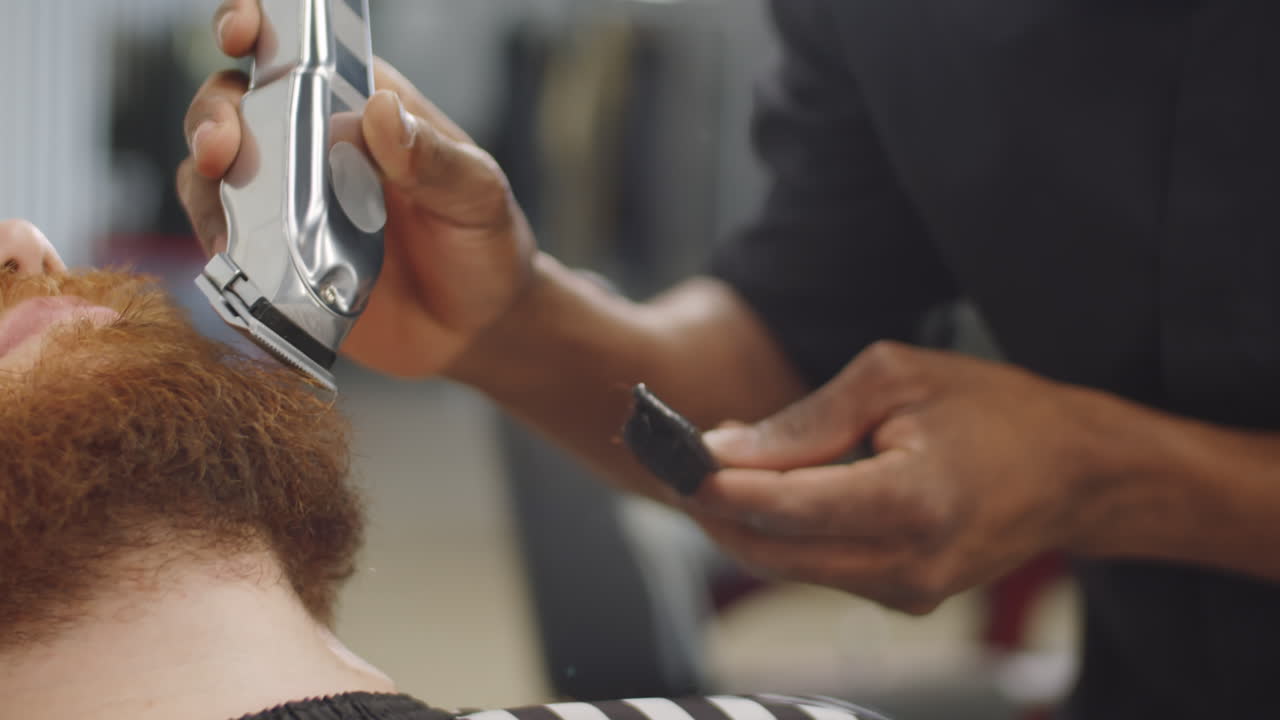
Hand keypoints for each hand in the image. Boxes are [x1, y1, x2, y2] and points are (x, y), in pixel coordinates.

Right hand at [176, 0, 535, 377]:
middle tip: (220, 147)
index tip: (241, 31)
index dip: (250, 23)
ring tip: (227, 217)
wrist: (477, 329)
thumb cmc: (482, 243)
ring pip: (209, 173)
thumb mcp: (478, 195)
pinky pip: (224, 246)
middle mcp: (307, 143)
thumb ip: (435, 158)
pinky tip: (237, 266)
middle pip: (229, 104)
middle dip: (211, 114)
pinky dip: (218, 252)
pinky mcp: (272, 260)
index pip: (291, 44)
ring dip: (203, 185)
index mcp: (356, 103)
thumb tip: (381, 112)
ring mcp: (282, 202)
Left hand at [693, 341, 1108, 613]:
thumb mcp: (898, 380)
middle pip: (774, 552)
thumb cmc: (994, 411)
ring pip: (790, 568)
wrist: (1077, 474)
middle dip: (715, 512)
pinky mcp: (906, 600)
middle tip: (677, 464)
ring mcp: (909, 594)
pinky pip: (822, 571)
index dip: (720, 487)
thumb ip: (808, 419)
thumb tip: (726, 449)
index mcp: (913, 502)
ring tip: (713, 472)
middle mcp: (909, 565)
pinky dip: (784, 535)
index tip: (675, 458)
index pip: (788, 508)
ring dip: (743, 525)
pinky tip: (768, 495)